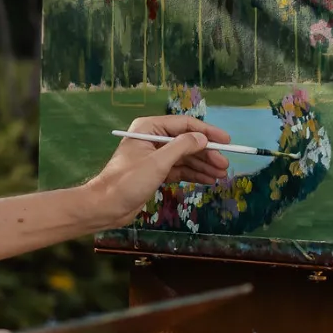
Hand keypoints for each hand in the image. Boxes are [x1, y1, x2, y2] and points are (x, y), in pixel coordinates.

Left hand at [80, 115, 230, 229]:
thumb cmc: (127, 181)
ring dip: (203, 165)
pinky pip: (179, 170)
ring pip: (185, 157)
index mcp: (149, 128)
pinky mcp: (155, 173)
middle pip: (187, 142)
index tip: (226, 141)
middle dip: (207, 153)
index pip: (184, 125)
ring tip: (221, 174)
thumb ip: (182, 147)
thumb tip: (203, 138)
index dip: (207, 132)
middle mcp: (153, 138)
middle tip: (225, 165)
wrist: (105, 207)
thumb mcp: (157, 162)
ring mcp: (154, 156)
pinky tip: (208, 179)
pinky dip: (194, 174)